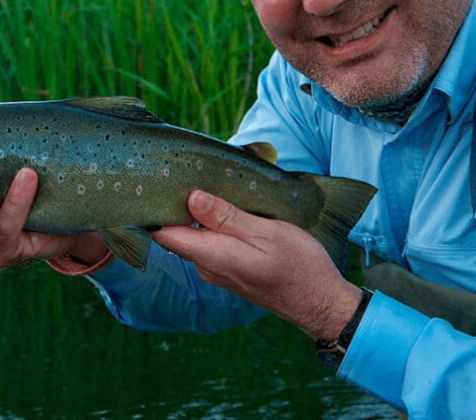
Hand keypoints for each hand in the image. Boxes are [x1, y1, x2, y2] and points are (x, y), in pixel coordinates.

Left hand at [152, 190, 362, 340]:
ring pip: (196, 237)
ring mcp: (217, 270)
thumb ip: (227, 217)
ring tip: (209, 184)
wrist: (320, 302)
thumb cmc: (298, 266)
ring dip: (199, 214)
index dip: (155, 208)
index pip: (164, 233)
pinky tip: (227, 208)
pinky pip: (211, 244)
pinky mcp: (230, 270)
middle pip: (177, 232)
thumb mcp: (265, 232)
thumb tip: (192, 198)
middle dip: (178, 205)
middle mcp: (207, 266)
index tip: (158, 182)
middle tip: (186, 173)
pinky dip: (214, 226)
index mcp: (212, 255)